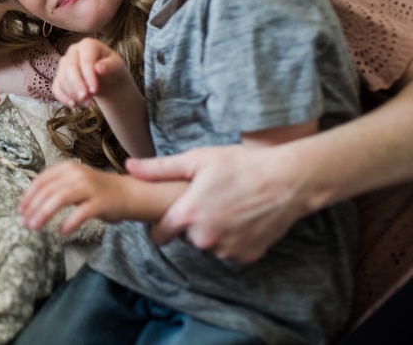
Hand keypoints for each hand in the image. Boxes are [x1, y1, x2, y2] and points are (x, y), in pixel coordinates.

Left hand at [18, 162, 140, 234]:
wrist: (128, 193)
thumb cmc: (97, 191)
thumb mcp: (73, 183)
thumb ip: (55, 188)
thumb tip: (30, 204)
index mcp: (67, 168)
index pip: (41, 180)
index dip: (28, 196)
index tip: (20, 211)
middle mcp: (77, 174)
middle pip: (47, 190)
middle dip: (33, 208)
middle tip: (25, 223)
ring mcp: (89, 187)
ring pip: (59, 198)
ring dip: (43, 214)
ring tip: (35, 227)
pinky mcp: (100, 201)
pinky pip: (80, 212)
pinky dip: (68, 223)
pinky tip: (61, 232)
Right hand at [51, 37, 126, 107]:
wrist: (105, 77)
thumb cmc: (111, 68)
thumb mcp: (116, 66)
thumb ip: (110, 66)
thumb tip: (98, 68)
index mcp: (87, 45)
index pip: (85, 60)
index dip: (88, 76)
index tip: (95, 91)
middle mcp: (73, 51)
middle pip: (70, 68)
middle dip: (77, 86)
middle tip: (88, 100)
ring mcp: (64, 63)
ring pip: (62, 79)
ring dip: (73, 94)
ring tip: (88, 103)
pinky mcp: (59, 76)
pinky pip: (56, 87)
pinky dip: (63, 97)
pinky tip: (73, 105)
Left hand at [125, 144, 302, 262]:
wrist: (288, 180)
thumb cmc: (240, 165)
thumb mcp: (196, 160)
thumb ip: (158, 168)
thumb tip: (129, 166)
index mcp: (187, 216)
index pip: (158, 235)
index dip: (161, 224)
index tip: (168, 214)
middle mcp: (204, 238)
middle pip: (186, 237)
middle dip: (191, 223)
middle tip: (207, 201)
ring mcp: (227, 250)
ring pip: (209, 244)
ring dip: (213, 231)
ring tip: (227, 206)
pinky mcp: (247, 256)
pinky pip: (230, 250)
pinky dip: (233, 238)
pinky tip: (242, 217)